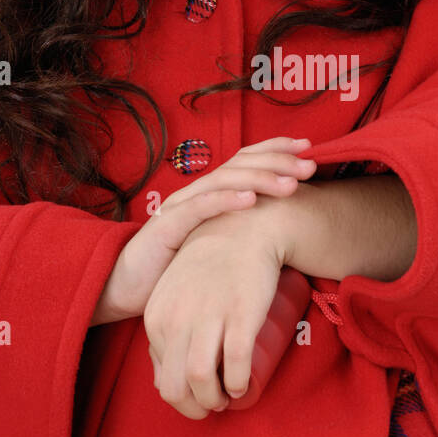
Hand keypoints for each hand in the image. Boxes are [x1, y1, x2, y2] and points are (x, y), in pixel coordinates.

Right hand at [90, 136, 315, 323]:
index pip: (245, 160)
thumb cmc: (177, 269)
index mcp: (210, 194)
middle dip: (279, 161)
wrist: (125, 287)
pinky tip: (252, 199)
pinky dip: (227, 200)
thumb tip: (288, 230)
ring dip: (261, 179)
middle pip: (241, 165)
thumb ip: (244, 233)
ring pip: (225, 181)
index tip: (309, 148)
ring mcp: (181, 207)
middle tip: (311, 164)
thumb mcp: (218, 246)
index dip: (276, 150)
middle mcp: (197, 193)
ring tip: (292, 183)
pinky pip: (200, 208)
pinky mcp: (167, 227)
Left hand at [144, 202, 286, 418]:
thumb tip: (163, 382)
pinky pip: (236, 365)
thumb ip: (164, 335)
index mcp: (156, 318)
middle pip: (177, 387)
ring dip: (216, 400)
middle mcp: (176, 319)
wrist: (242, 231)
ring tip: (229, 396)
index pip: (162, 378)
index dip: (183, 399)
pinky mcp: (240, 315)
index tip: (202, 396)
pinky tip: (244, 386)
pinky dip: (238, 384)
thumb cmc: (209, 269)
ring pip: (201, 380)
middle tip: (216, 404)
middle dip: (196, 408)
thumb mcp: (174, 299)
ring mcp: (208, 317)